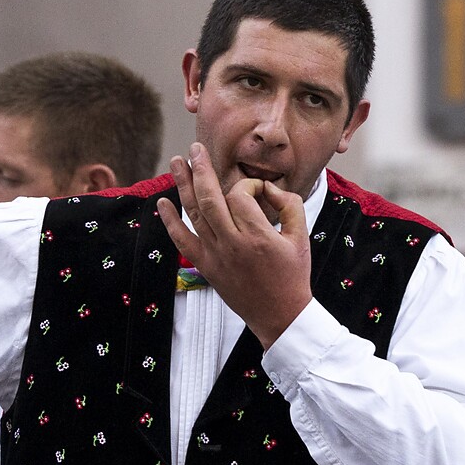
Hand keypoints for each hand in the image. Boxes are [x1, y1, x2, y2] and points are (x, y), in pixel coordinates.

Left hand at [154, 144, 311, 347]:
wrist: (280, 316)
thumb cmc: (293, 275)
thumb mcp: (301, 237)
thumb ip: (289, 205)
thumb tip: (269, 188)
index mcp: (258, 235)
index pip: (241, 195)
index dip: (248, 185)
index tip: (258, 191)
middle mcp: (232, 244)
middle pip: (210, 197)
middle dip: (201, 169)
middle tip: (195, 149)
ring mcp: (215, 256)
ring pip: (194, 214)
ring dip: (183, 185)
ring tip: (176, 162)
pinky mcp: (206, 267)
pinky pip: (182, 241)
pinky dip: (171, 221)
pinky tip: (163, 202)